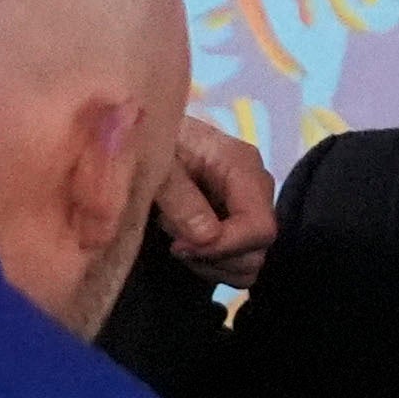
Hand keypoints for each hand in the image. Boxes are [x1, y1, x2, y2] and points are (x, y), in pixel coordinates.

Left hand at [153, 115, 279, 285]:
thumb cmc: (146, 140)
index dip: (224, 247)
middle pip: (256, 250)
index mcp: (243, 166)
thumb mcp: (157, 165)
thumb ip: (180, 198)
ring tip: (175, 239)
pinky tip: (185, 243)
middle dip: (213, 257)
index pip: (259, 227)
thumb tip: (207, 237)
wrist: (140, 132)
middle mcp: (255, 188)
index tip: (177, 246)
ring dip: (209, 263)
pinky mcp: (237, 223)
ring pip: (248, 263)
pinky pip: (237, 263)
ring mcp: (248, 208)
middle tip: (172, 241)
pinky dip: (210, 264)